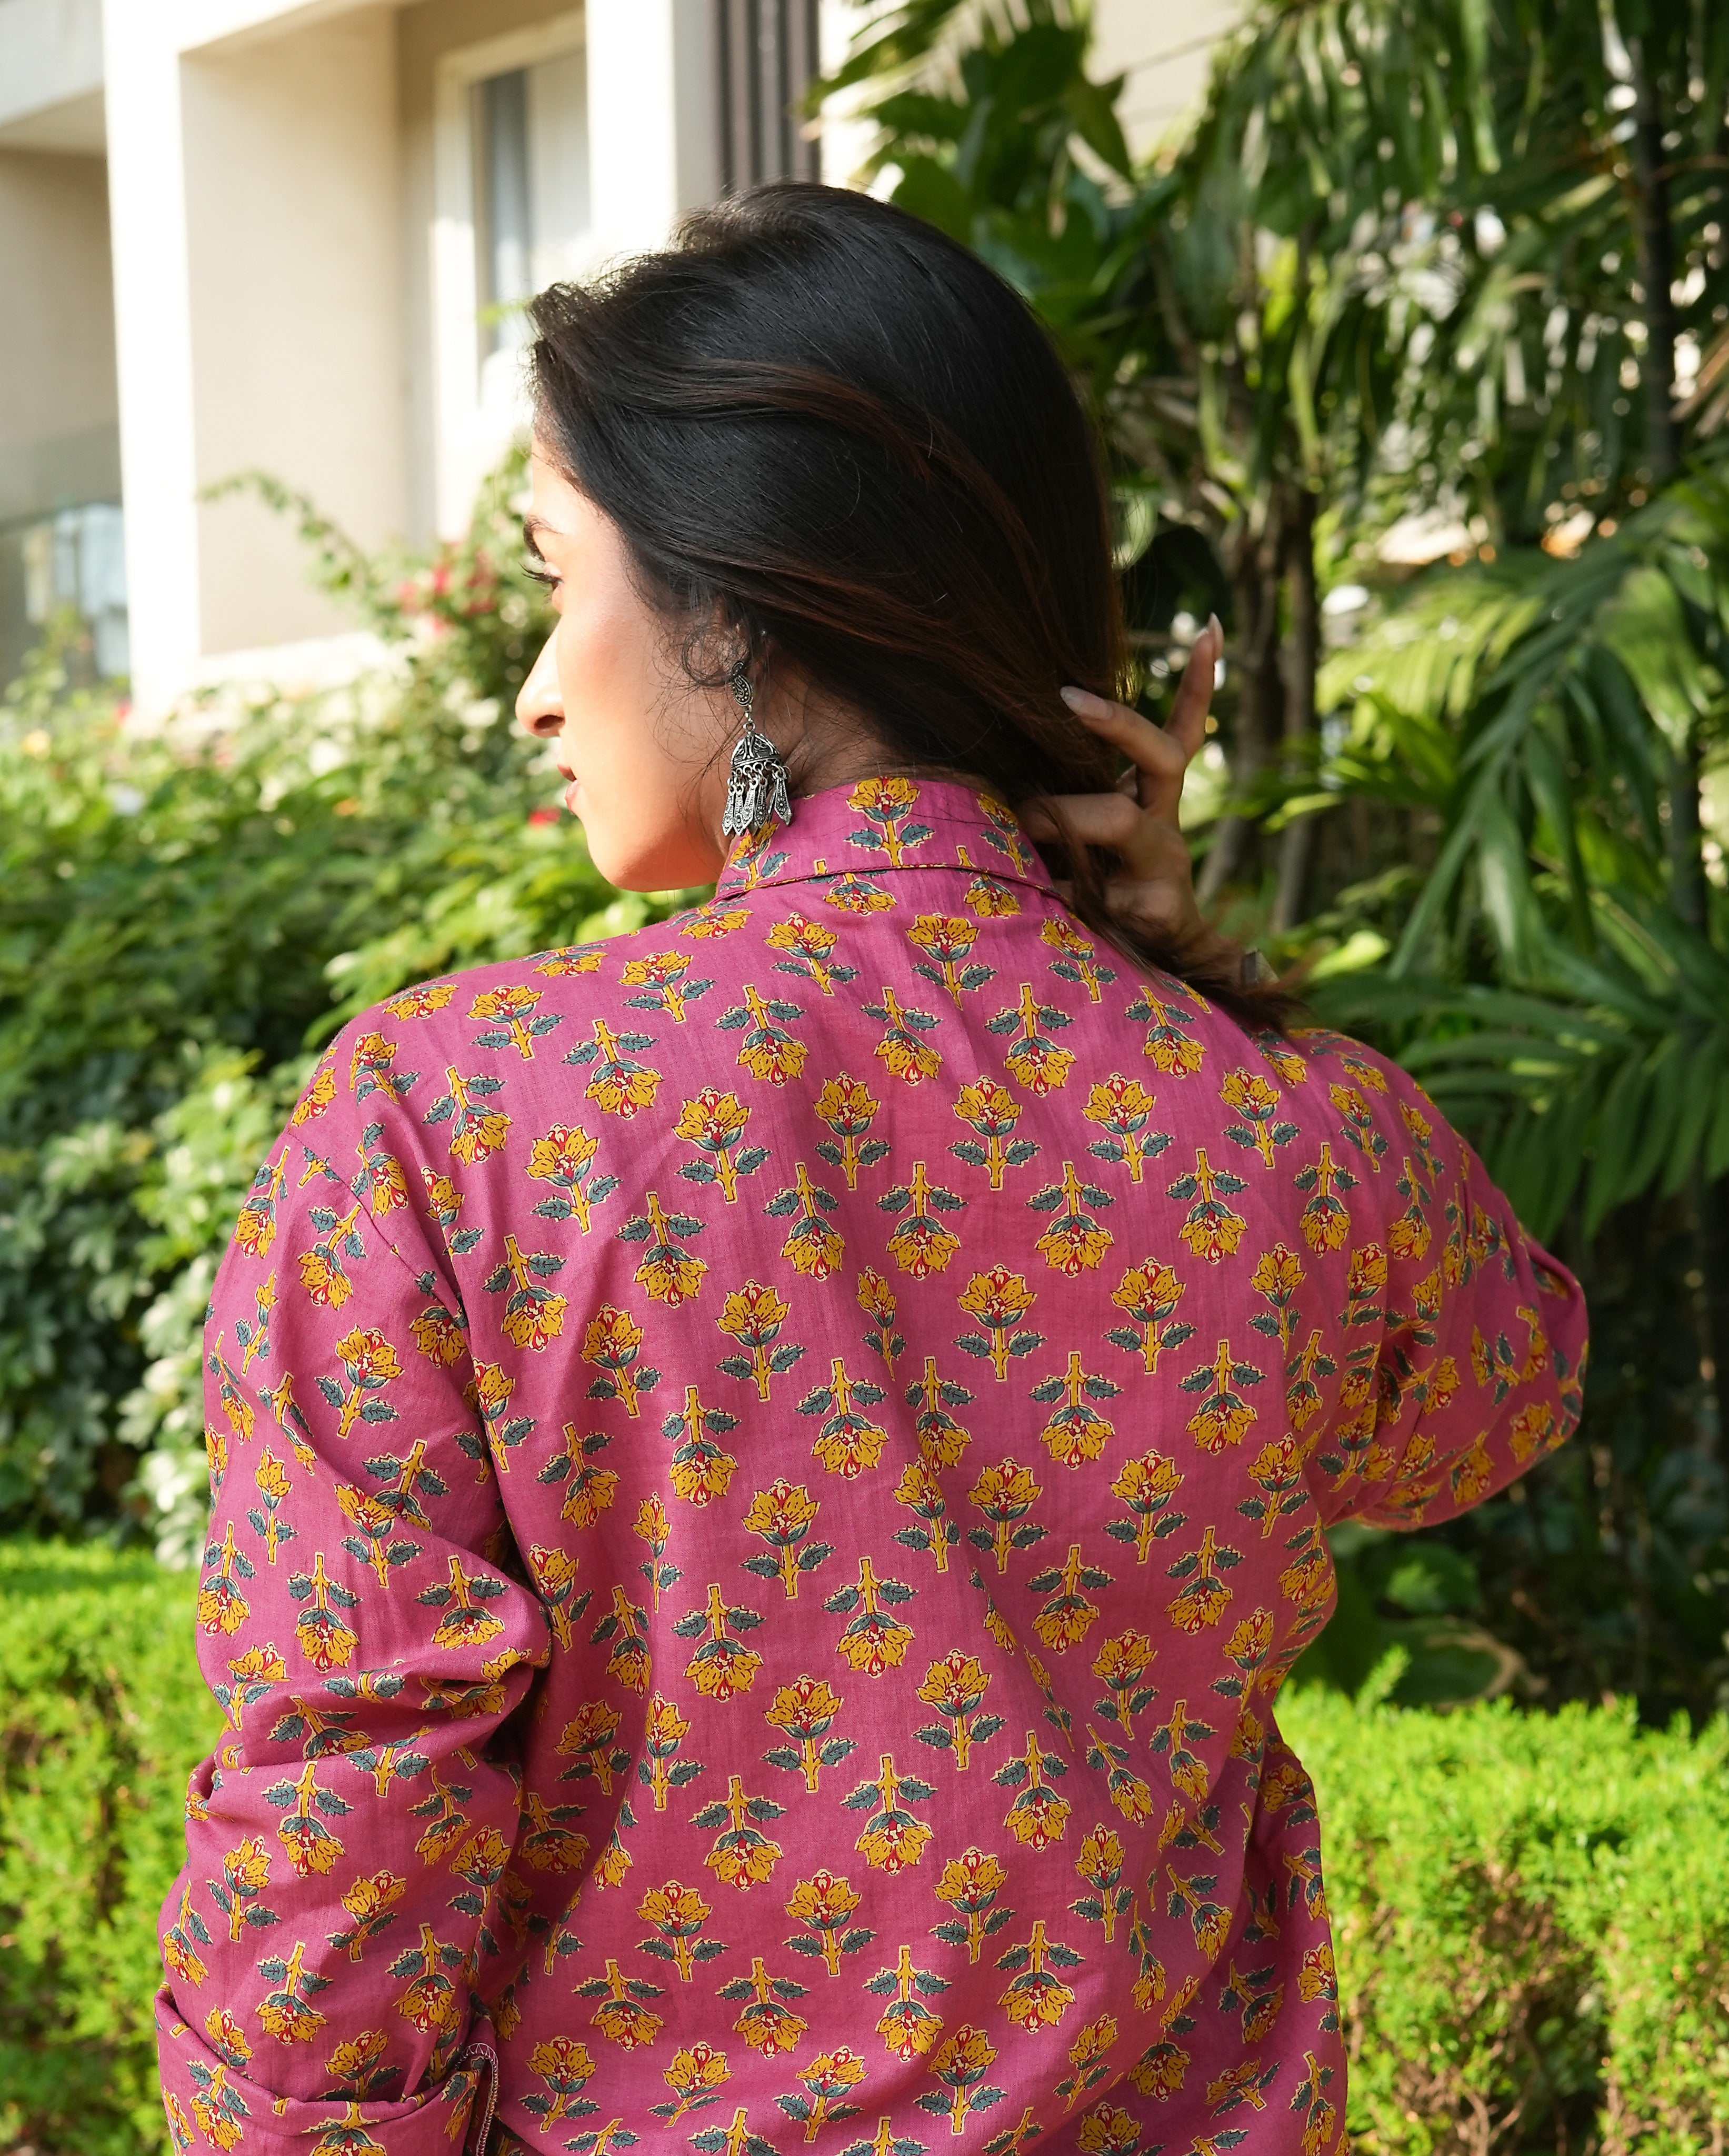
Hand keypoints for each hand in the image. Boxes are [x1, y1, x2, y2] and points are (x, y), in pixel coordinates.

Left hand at [1021, 614, 1221, 947]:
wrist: (1155, 970)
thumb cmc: (1105, 891)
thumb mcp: (1089, 837)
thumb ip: (1063, 799)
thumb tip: (1002, 762)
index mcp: (1153, 798)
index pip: (1184, 731)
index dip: (1201, 682)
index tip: (1209, 628)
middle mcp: (1165, 823)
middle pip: (1160, 756)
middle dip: (1116, 722)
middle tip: (1066, 699)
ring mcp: (1164, 865)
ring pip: (1118, 817)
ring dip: (1063, 815)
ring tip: (1021, 824)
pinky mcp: (1151, 910)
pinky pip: (1092, 887)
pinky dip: (1054, 888)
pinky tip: (1039, 897)